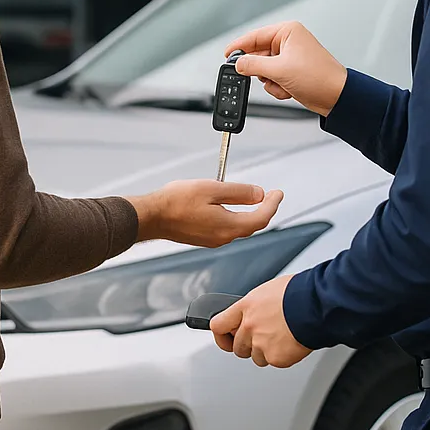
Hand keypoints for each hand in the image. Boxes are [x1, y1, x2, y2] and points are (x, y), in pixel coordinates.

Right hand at [128, 181, 283, 247]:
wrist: (152, 217)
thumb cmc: (175, 202)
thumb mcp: (212, 189)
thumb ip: (239, 192)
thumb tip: (258, 194)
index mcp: (228, 226)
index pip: (261, 217)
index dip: (273, 204)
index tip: (278, 193)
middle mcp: (223, 237)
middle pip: (252, 224)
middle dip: (264, 209)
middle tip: (270, 195)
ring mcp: (213, 240)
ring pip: (239, 227)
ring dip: (249, 213)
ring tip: (253, 198)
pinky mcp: (204, 239)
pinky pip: (226, 228)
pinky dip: (235, 217)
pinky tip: (229, 206)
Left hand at [209, 274, 312, 367]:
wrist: (318, 305)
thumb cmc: (300, 292)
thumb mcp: (270, 290)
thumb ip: (256, 305)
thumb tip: (254, 312)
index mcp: (246, 307)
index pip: (218, 325)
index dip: (222, 334)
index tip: (226, 337)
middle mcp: (249, 327)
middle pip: (237, 347)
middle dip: (248, 345)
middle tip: (264, 337)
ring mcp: (261, 344)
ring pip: (256, 357)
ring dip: (266, 352)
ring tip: (283, 337)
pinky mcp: (276, 357)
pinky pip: (274, 362)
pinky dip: (283, 356)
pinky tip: (292, 342)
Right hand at [225, 22, 347, 117]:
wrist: (336, 97)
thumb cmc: (318, 77)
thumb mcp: (279, 70)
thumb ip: (253, 65)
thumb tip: (238, 64)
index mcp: (288, 32)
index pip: (255, 35)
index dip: (239, 46)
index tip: (227, 55)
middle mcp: (289, 42)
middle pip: (258, 55)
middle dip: (262, 71)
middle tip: (263, 77)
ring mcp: (290, 58)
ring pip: (264, 70)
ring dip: (271, 82)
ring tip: (284, 84)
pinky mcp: (292, 72)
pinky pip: (273, 79)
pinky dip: (278, 87)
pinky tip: (289, 90)